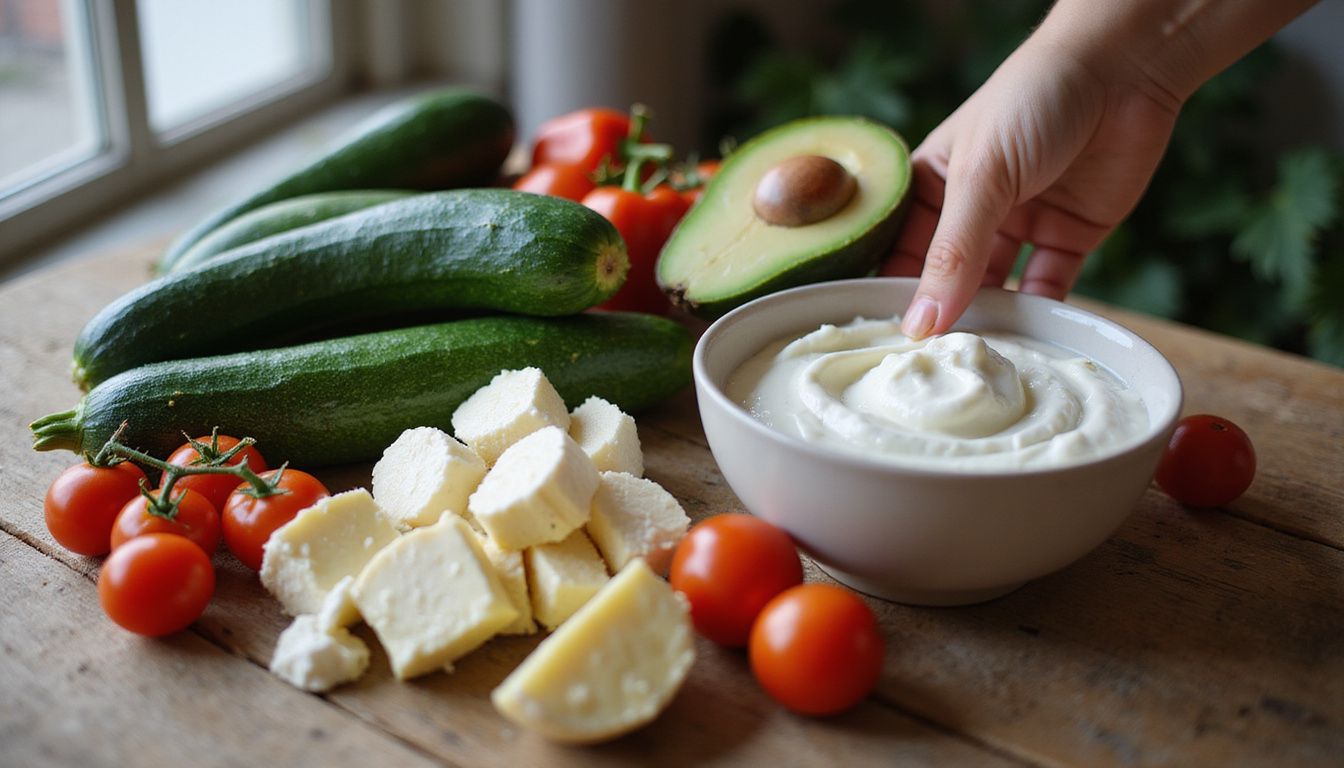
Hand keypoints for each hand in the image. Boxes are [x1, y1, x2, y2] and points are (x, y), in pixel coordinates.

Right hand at [883, 32, 1180, 337]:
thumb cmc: (1034, 99)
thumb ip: (952, 254)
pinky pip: (1048, 286)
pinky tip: (1027, 340)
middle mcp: (971, 209)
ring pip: (995, 288)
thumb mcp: (981, 177)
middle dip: (938, 318)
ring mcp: (1019, 224)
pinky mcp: (1068, 235)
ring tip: (974, 363)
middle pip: (945, 277)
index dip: (890, 294)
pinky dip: (1039, 313)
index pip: (898, 250)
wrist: (1127, 67)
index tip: (882, 345)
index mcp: (932, 185)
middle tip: (925, 371)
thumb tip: (919, 323)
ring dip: (988, 321)